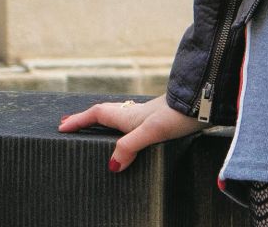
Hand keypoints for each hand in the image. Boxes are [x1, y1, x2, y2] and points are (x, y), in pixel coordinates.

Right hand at [58, 94, 209, 172]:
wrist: (205, 101)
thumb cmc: (179, 114)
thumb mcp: (151, 132)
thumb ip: (130, 146)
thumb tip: (112, 165)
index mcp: (129, 115)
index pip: (97, 114)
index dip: (78, 119)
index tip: (61, 126)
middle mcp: (137, 113)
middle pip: (106, 113)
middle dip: (88, 119)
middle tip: (72, 125)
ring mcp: (150, 116)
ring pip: (121, 117)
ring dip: (106, 122)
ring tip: (96, 130)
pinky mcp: (163, 120)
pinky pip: (135, 124)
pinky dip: (125, 128)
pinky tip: (133, 135)